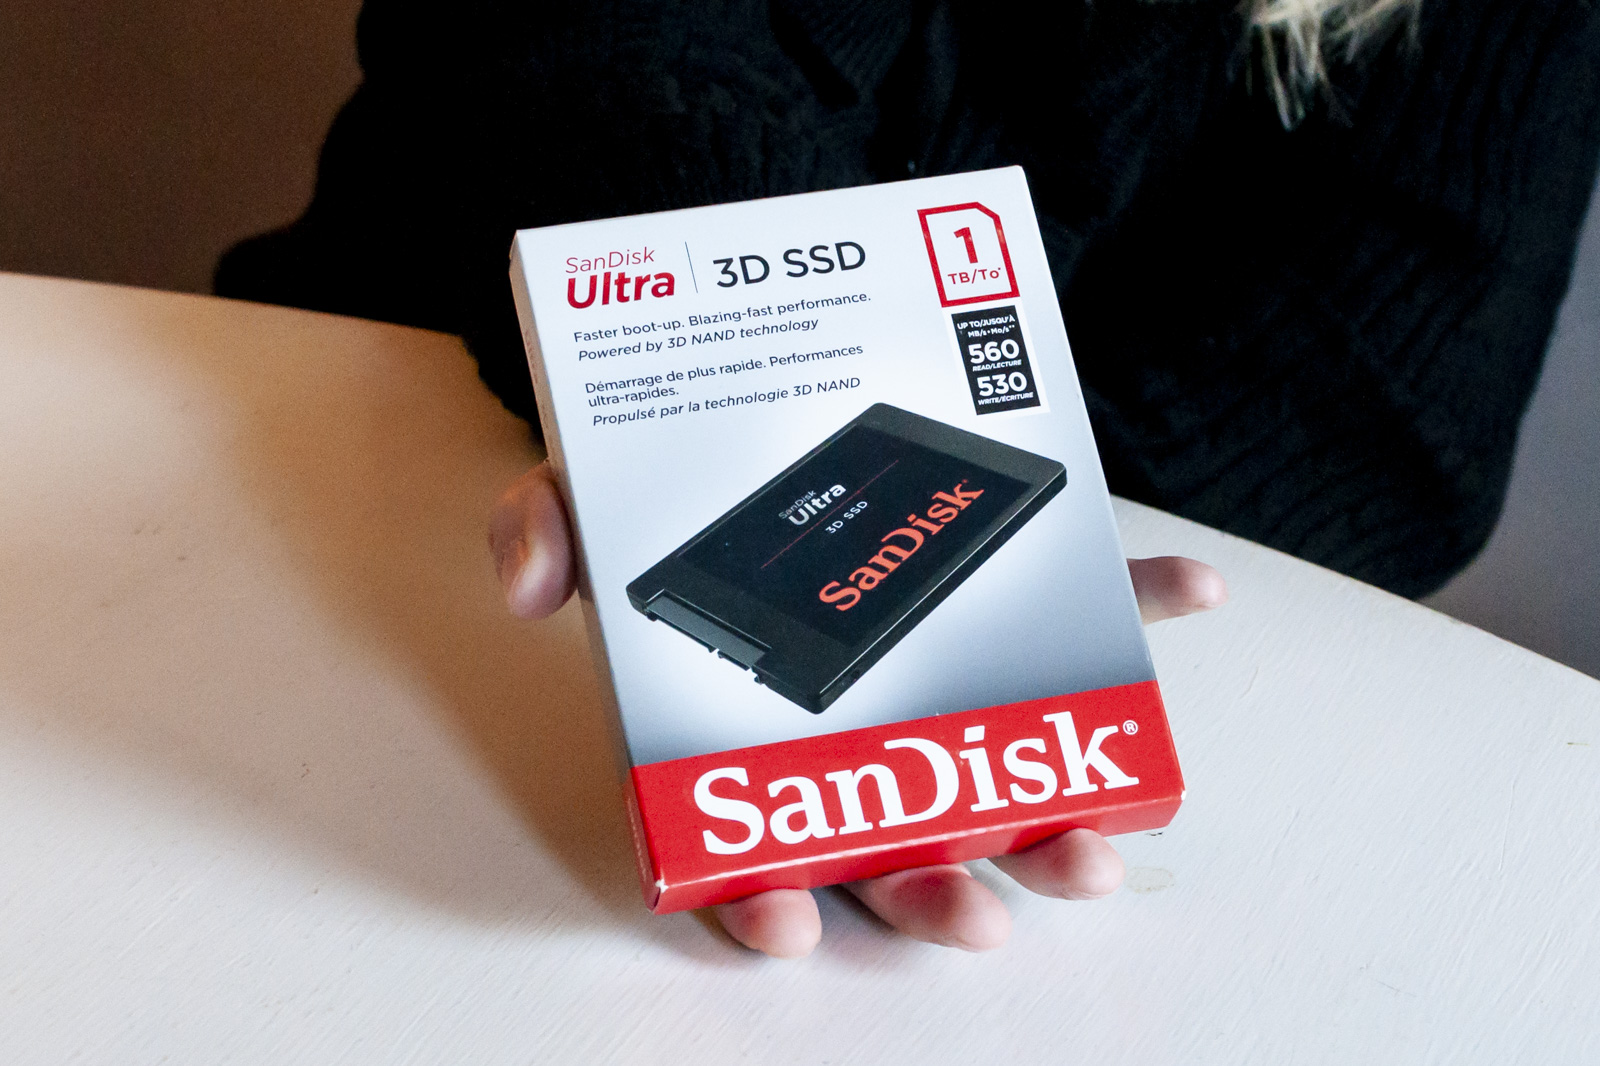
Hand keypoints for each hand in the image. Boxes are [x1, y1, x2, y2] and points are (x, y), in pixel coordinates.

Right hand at [490, 463, 1225, 956]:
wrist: (748, 414)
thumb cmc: (667, 494)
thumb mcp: (585, 498)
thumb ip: (543, 532)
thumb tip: (528, 584)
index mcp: (747, 731)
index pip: (750, 840)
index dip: (763, 895)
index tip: (787, 921)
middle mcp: (852, 726)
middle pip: (892, 845)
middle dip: (935, 895)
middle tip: (972, 917)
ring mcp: (938, 675)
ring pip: (999, 779)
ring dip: (1053, 824)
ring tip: (1089, 854)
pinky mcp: (1006, 601)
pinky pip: (1081, 615)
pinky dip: (1140, 605)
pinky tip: (1190, 591)